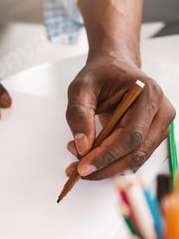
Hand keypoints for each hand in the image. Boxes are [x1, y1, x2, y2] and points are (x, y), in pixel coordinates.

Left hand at [65, 56, 174, 179]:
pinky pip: (131, 156)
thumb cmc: (100, 74)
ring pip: (135, 159)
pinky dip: (110, 163)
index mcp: (148, 95)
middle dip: (104, 166)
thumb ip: (79, 115)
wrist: (114, 67)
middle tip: (77, 171)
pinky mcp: (150, 135)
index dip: (106, 155)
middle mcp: (160, 112)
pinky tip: (89, 159)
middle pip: (136, 152)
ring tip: (78, 162)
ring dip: (106, 167)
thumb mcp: (81, 88)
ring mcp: (159, 125)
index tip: (83, 167)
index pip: (131, 136)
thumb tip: (82, 146)